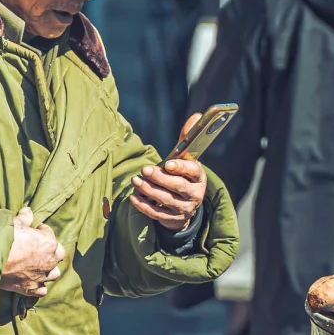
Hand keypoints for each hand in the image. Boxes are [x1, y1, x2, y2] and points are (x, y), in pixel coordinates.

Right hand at [0, 207, 65, 297]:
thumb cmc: (3, 239)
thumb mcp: (14, 223)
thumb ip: (24, 218)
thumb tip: (28, 211)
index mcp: (48, 243)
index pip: (50, 234)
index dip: (42, 231)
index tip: (35, 231)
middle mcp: (49, 261)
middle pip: (58, 255)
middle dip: (50, 251)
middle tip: (39, 248)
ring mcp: (42, 276)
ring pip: (54, 274)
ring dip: (48, 270)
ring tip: (39, 266)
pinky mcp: (31, 289)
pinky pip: (42, 290)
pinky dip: (39, 286)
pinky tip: (33, 282)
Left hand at [129, 116, 207, 232]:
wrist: (186, 205)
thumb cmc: (183, 175)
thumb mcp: (187, 159)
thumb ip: (187, 139)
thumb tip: (197, 115)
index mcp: (199, 177)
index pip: (192, 172)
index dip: (180, 168)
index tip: (167, 164)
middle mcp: (195, 195)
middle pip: (178, 187)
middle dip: (160, 178)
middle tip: (145, 170)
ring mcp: (184, 209)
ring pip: (166, 200)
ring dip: (149, 190)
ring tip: (135, 181)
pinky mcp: (172, 219)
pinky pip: (156, 214)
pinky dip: (144, 205)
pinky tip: (134, 196)